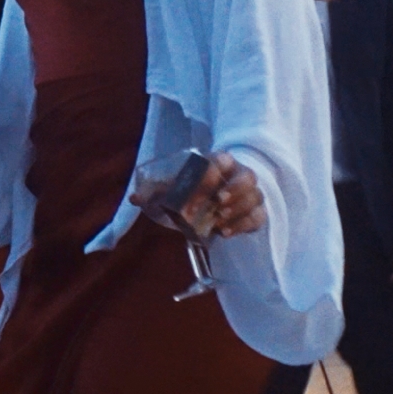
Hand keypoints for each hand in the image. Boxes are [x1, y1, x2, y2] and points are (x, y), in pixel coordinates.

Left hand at [128, 152, 266, 237]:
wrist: (221, 191)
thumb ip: (157, 190)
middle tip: (217, 203)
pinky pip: (258, 217)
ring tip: (219, 221)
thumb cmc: (196, 185)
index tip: (199, 191)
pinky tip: (225, 232)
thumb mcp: (178, 184)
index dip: (212, 175)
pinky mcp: (256, 211)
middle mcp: (240, 175)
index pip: (222, 161)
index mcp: (220, 162)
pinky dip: (244, 225)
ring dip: (239, 210)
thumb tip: (134, 198)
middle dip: (234, 190)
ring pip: (255, 198)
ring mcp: (251, 194)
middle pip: (247, 178)